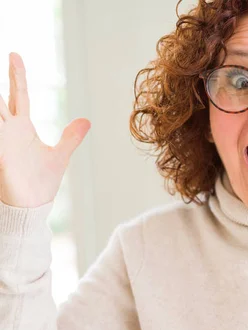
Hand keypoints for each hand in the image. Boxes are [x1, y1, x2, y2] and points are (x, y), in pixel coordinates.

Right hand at [0, 52, 90, 207]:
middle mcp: (8, 130)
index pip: (18, 94)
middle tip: (6, 52)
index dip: (16, 75)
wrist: (32, 206)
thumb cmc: (42, 182)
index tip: (14, 54)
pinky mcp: (0, 154)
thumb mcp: (60, 156)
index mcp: (22, 127)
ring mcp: (1, 141)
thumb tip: (86, 121)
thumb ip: (71, 137)